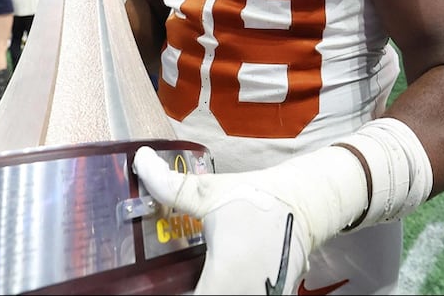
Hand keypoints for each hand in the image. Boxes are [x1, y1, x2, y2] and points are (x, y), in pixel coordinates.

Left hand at [132, 144, 366, 294]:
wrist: (304, 202)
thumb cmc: (255, 197)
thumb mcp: (210, 192)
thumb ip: (170, 186)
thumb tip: (140, 161)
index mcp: (226, 277)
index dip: (164, 294)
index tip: (151, 285)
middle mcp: (246, 295)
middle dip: (182, 292)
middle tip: (165, 281)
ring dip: (202, 291)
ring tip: (185, 280)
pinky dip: (222, 291)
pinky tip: (209, 280)